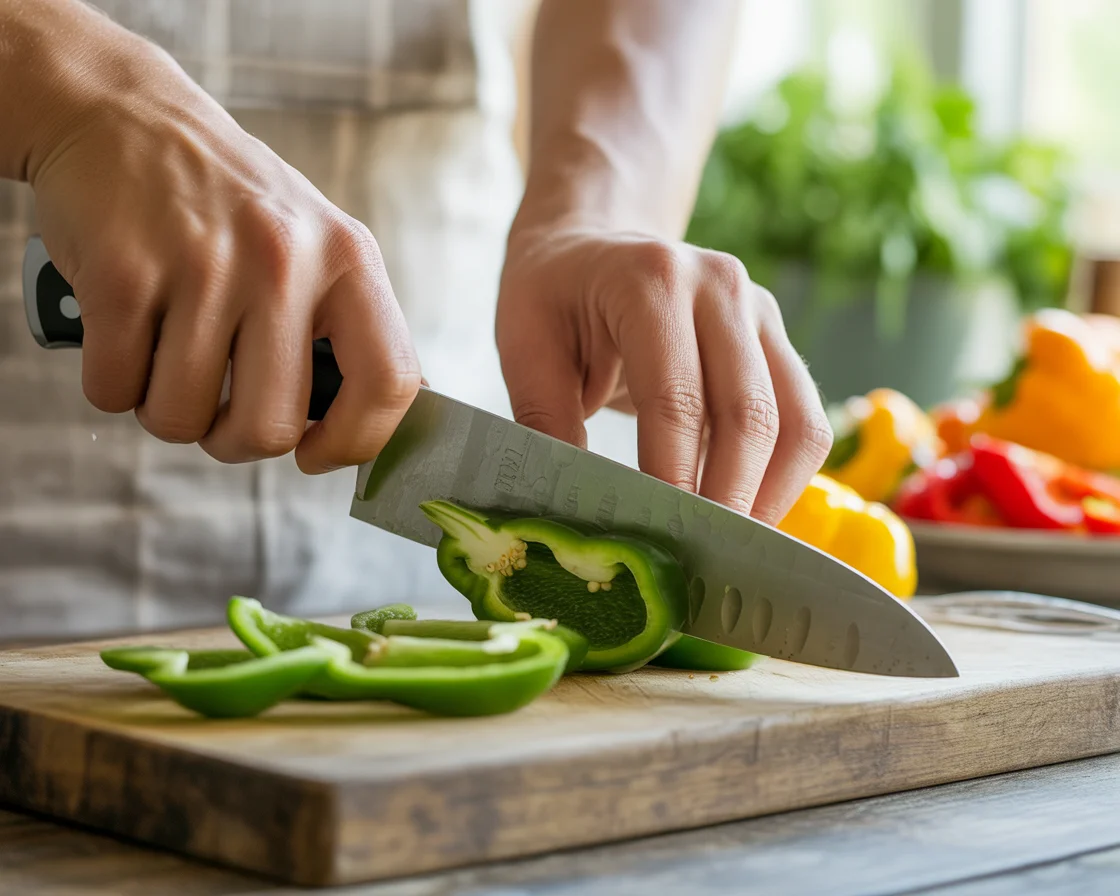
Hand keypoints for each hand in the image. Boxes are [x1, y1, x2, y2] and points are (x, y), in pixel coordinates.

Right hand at [19, 1, 420, 471]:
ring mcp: (202, 265)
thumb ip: (345, 330)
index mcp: (347, 261)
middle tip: (218, 404)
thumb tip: (363, 432)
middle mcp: (283, 261)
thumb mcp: (316, 245)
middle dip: (232, 440)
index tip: (314, 453)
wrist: (125, 117)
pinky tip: (124, 333)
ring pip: (180, 418)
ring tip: (167, 352)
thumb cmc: (229, 206)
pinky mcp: (122, 272)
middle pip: (268, 428)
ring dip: (165, 408)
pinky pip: (114, 389)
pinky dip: (111, 381)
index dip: (355, 443)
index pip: (389, 382)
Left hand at [496, 226, 832, 523]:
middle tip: (702, 565)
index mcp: (650, 281)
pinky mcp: (776, 338)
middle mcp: (720, 286)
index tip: (663, 545)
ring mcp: (760, 309)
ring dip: (770, 497)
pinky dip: (782, 476)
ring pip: (798, 422)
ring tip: (730, 549)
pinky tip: (745, 512)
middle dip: (729, 502)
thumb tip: (579, 513)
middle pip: (750, 416)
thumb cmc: (551, 295)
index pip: (676, 401)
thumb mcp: (524, 349)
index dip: (674, 482)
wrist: (591, 241)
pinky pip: (804, 419)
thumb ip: (548, 425)